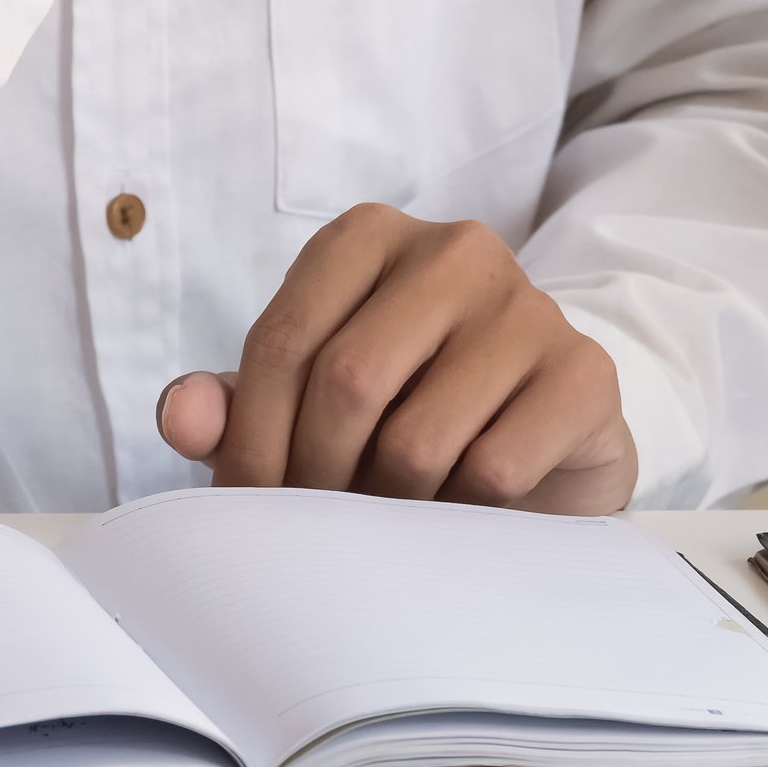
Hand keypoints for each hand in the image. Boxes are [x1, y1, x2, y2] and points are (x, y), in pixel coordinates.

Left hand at [158, 205, 637, 513]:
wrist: (546, 442)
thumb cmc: (411, 411)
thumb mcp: (310, 401)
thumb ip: (237, 402)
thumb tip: (182, 416)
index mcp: (369, 238)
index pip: (283, 342)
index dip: (252, 440)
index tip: (252, 506)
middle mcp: (455, 249)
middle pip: (348, 383)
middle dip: (318, 479)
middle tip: (321, 528)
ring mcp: (529, 306)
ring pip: (419, 439)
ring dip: (392, 506)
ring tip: (393, 517)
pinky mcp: (585, 372)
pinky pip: (494, 469)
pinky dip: (463, 514)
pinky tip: (463, 511)